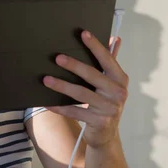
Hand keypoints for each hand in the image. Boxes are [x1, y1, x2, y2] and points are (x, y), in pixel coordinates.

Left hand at [42, 31, 127, 147]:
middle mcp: (118, 93)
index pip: (108, 59)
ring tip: (46, 79)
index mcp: (120, 80)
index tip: (83, 33)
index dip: (96, 46)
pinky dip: (60, 107)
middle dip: (74, 65)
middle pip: (93, 75)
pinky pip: (75, 111)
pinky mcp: (99, 122)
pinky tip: (47, 103)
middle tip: (57, 57)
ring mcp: (110, 108)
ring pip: (82, 93)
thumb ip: (111, 62)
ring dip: (62, 85)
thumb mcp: (111, 84)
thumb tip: (115, 38)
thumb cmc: (105, 103)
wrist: (106, 134)